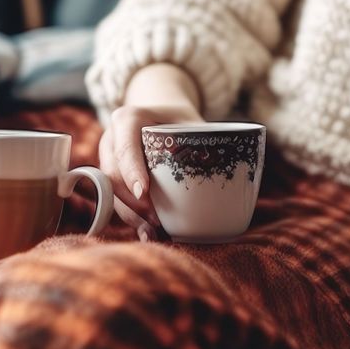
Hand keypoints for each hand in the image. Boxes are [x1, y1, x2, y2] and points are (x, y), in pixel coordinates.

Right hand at [99, 103, 203, 238]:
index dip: (132, 171)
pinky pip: (115, 200)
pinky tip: (147, 232)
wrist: (162, 116)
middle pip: (113, 174)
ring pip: (110, 191)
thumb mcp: (192, 122)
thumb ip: (207, 140)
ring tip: (154, 231)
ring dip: (131, 214)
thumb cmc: (181, 121)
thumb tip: (241, 171)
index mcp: (128, 119)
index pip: (125, 147)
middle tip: (157, 219)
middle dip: (133, 201)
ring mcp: (108, 159)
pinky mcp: (112, 178)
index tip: (143, 192)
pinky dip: (131, 218)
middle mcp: (112, 139)